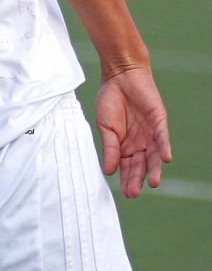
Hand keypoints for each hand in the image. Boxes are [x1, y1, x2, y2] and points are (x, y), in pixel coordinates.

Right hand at [95, 67, 171, 197]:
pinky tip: (165, 158)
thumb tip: (108, 171)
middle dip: (138, 179)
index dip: (127, 180)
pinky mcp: (159, 122)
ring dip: (154, 169)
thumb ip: (110, 148)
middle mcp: (140, 144)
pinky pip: (163, 138)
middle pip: (141, 165)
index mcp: (126, 147)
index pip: (128, 168)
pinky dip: (164, 148)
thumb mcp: (105, 128)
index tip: (127, 194)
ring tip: (152, 182)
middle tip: (134, 193)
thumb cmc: (110, 101)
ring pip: (154, 156)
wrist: (119, 76)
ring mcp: (151, 134)